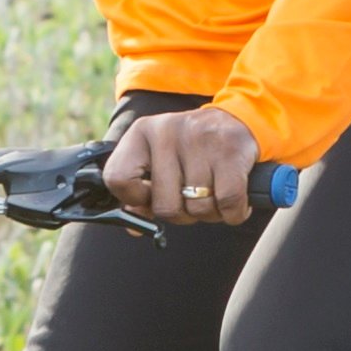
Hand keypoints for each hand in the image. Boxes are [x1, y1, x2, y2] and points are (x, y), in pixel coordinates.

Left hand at [104, 104, 266, 226]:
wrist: (232, 121)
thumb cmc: (188, 150)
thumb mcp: (157, 161)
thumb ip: (140, 194)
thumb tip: (134, 228)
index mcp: (141, 133)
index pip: (117, 179)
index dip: (134, 199)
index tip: (151, 197)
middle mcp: (166, 132)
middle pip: (165, 207)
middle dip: (182, 215)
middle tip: (191, 200)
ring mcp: (199, 140)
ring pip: (198, 209)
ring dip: (209, 213)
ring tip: (213, 195)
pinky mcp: (231, 152)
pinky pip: (227, 205)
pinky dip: (233, 213)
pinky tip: (233, 202)